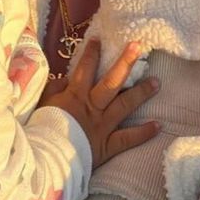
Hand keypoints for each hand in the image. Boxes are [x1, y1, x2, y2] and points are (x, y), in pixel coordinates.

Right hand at [41, 39, 159, 168]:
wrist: (44, 161)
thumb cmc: (42, 130)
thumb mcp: (42, 104)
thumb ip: (54, 89)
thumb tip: (66, 79)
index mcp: (75, 95)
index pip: (86, 68)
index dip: (92, 52)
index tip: (100, 39)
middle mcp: (93, 107)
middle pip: (112, 82)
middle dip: (125, 63)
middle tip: (138, 47)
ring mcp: (102, 126)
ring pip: (125, 106)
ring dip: (141, 93)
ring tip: (157, 82)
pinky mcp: (107, 146)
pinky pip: (128, 139)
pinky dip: (143, 133)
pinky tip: (158, 125)